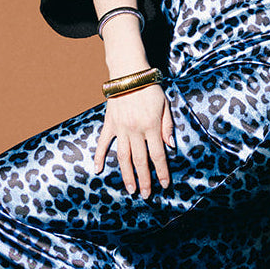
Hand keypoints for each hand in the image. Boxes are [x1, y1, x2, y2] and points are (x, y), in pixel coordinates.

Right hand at [93, 84, 173, 198]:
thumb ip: (167, 126)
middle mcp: (136, 130)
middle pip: (141, 160)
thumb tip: (170, 146)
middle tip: (146, 195)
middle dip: (144, 180)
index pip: (158, 154)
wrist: (128, 73)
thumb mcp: (165, 105)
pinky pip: (103, 143)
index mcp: (151, 126)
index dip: (162, 171)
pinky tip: (98, 169)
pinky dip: (99, 156)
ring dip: (127, 175)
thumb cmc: (150, 88)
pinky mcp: (109, 124)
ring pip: (123, 157)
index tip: (164, 185)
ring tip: (130, 189)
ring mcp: (120, 128)